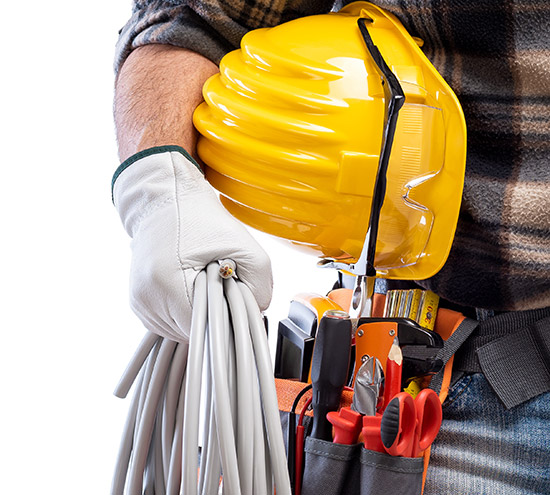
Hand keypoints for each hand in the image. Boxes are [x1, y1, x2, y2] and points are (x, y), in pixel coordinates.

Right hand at [113, 147, 271, 341]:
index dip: (227, 319)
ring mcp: (139, 303)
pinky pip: (169, 323)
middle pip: (194, 333)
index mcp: (166, 283)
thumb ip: (260, 286)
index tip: (234, 300)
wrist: (165, 200)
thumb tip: (257, 313)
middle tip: (220, 285)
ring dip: (200, 315)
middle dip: (214, 315)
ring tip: (203, 283)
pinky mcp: (138, 303)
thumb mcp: (245, 246)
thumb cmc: (201, 219)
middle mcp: (146, 298)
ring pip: (181, 332)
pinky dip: (186, 311)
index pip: (206, 330)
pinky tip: (191, 287)